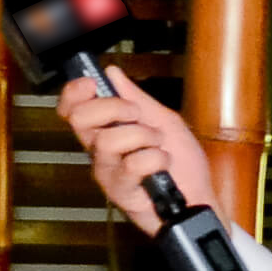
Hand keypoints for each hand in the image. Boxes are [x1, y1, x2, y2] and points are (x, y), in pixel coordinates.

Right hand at [56, 67, 224, 236]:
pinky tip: (162, 166)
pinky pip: (131, 164)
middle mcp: (100, 150)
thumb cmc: (182, 163)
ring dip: (142, 137)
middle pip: (79, 118)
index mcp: (107, 129)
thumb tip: (112, 72)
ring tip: (158, 146)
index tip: (92, 83)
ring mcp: (107, 171)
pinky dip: (156, 159)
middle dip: (112, 107)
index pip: (72, 108)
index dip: (74, 92)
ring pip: (108, 140)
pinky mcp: (119, 191)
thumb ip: (136, 97)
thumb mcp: (163, 119)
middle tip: (137, 115)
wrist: (198, 198)